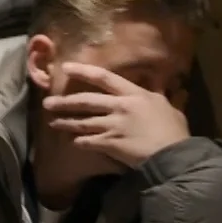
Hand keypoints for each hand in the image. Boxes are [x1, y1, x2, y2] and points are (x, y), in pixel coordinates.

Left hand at [43, 62, 189, 168]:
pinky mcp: (110, 144)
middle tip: (47, 102)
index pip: (104, 77)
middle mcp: (120, 106)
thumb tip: (163, 84)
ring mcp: (113, 126)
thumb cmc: (174, 130)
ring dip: (66, 123)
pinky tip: (73, 143)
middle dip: (65, 101)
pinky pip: (88, 142)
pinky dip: (79, 142)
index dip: (84, 71)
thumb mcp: (167, 106)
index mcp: (134, 94)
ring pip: (83, 122)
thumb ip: (159, 94)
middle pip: (86, 101)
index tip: (66, 67)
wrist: (174, 155)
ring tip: (52, 123)